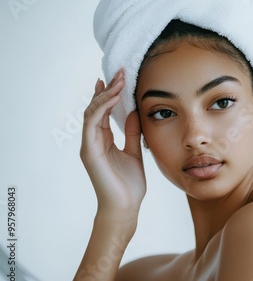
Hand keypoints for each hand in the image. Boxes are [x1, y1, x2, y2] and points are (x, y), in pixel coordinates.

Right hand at [80, 69, 145, 223]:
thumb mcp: (135, 152)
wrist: (126, 207)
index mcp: (103, 140)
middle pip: (96, 108)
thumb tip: (135, 112)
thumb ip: (133, 133)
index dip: (109, 94)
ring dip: (105, 95)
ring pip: (92, 112)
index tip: (118, 78)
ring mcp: (89, 146)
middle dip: (107, 89)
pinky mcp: (89, 152)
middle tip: (119, 73)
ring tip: (118, 81)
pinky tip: (112, 98)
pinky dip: (100, 109)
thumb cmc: (129, 184)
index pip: (103, 112)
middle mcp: (93, 140)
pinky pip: (92, 124)